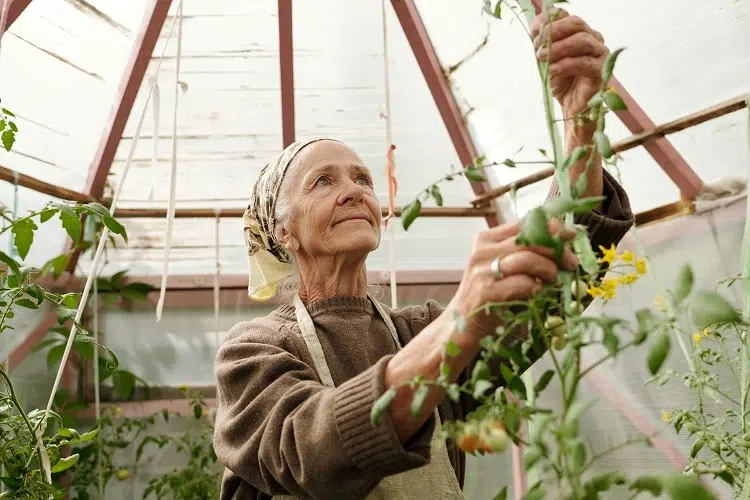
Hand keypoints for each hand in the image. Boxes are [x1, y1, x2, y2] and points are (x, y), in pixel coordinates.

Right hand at [452, 217, 578, 338]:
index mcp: (488, 239)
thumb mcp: (502, 266)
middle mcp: (483, 251)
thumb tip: (563, 242)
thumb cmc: (490, 294)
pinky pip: (523, 284)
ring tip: (552, 279)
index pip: (525, 223)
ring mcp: (483, 271)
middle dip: (557, 250)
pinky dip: (537, 288)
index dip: (552, 227)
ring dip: (548, 269)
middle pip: (529, 239)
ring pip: (527, 259)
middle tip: (570, 262)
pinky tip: (538, 292)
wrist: (462, 323)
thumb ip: (524, 252)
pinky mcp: (487, 292)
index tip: (570, 235)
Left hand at [531, 8, 608, 118]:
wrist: (571, 107)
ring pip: (582, 40)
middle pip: (576, 23)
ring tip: (542, 57)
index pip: (566, 16)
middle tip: (537, 45)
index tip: (534, 32)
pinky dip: (566, 64)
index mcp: (579, 32)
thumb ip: (543, 44)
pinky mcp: (602, 70)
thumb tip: (536, 28)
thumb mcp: (546, 60)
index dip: (548, 20)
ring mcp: (600, 53)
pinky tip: (552, 70)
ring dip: (558, 47)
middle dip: (553, 32)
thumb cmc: (561, 82)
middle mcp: (593, 38)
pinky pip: (585, 63)